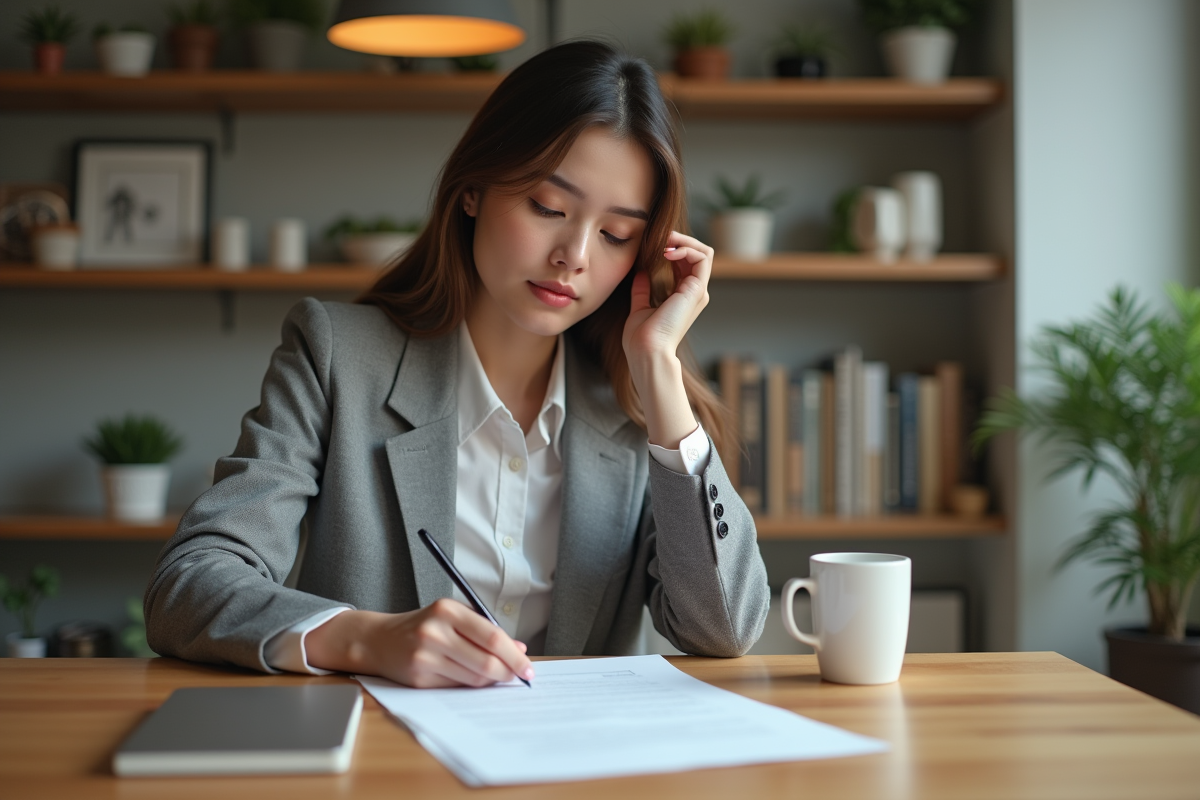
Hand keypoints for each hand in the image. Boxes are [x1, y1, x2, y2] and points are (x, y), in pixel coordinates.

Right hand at [305, 600, 534, 687]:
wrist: (378, 639)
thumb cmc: (423, 625)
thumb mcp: (453, 616)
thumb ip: (485, 629)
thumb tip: (519, 649)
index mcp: (447, 610)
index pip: (491, 637)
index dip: (514, 655)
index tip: (527, 666)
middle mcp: (434, 632)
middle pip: (486, 661)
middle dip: (508, 672)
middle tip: (518, 676)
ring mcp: (425, 656)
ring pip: (473, 678)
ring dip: (491, 680)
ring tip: (497, 676)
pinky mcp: (418, 678)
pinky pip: (457, 686)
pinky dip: (471, 685)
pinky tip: (473, 678)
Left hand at [622, 230, 712, 365]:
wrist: (647, 351)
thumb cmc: (642, 338)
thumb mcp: (639, 308)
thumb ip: (642, 290)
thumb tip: (641, 273)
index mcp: (682, 297)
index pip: (686, 263)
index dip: (672, 248)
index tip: (653, 245)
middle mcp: (693, 293)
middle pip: (697, 254)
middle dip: (679, 240)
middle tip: (661, 237)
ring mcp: (697, 291)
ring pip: (704, 252)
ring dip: (684, 240)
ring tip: (666, 241)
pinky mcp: (697, 289)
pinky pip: (702, 257)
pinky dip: (686, 248)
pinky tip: (667, 252)